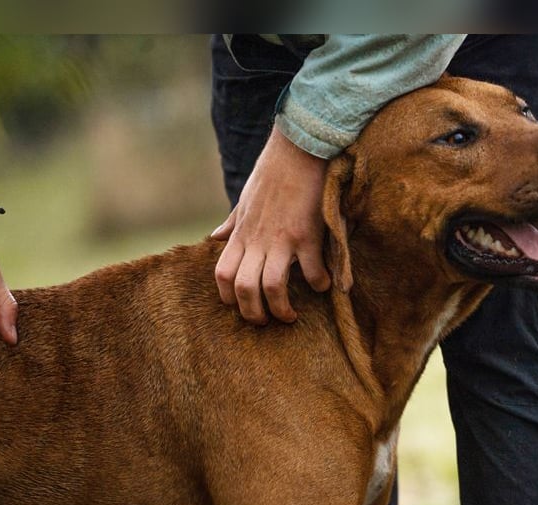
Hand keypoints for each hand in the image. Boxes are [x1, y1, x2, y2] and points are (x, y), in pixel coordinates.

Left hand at [212, 126, 331, 324]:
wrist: (297, 150)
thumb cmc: (272, 174)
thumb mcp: (243, 201)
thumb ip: (231, 224)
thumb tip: (213, 238)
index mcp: (241, 234)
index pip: (222, 275)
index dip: (228, 298)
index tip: (241, 306)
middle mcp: (257, 241)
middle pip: (244, 289)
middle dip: (253, 314)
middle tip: (266, 321)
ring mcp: (281, 239)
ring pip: (272, 287)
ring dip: (281, 308)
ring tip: (290, 316)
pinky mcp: (306, 235)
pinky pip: (311, 271)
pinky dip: (318, 284)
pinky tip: (324, 285)